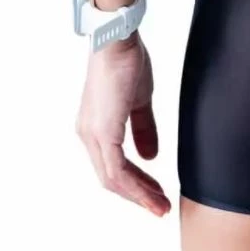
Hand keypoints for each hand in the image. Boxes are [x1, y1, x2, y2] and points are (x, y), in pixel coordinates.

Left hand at [75, 32, 170, 215]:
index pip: (114, 166)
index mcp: (96, 128)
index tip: (157, 193)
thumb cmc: (127, 63)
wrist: (118, 43)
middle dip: (138, 196)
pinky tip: (152, 191)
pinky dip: (135, 184)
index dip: (136, 183)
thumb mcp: (139, 101)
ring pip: (113, 180)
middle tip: (161, 207)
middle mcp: (88, 136)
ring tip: (160, 206)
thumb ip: (144, 129)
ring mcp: (93, 136)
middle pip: (111, 179)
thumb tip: (150, 157)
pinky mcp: (103, 133)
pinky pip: (117, 170)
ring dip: (139, 195)